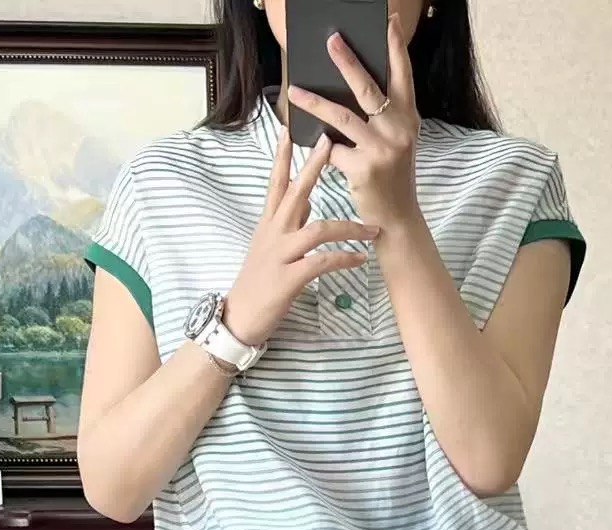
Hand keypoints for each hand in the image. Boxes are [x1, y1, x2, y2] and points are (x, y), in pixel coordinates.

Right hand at [223, 128, 379, 349]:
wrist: (239, 318)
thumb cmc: (257, 283)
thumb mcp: (270, 247)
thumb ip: (289, 222)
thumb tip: (307, 201)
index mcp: (268, 224)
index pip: (276, 183)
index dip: (282, 156)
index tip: (290, 129)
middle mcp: (274, 233)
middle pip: (295, 193)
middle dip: (313, 167)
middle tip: (330, 141)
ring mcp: (281, 255)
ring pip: (318, 229)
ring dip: (349, 227)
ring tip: (372, 228)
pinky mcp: (288, 279)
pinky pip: (321, 263)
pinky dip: (343, 259)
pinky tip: (360, 259)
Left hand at [288, 15, 420, 231]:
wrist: (396, 221)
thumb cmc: (391, 178)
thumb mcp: (396, 143)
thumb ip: (381, 118)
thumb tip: (346, 90)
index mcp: (408, 118)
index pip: (403, 75)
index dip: (396, 47)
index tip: (388, 21)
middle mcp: (398, 130)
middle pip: (367, 87)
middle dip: (347, 61)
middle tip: (331, 40)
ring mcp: (382, 149)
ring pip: (341, 117)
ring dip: (314, 103)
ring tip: (294, 90)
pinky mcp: (364, 169)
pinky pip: (333, 152)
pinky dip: (320, 150)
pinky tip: (310, 148)